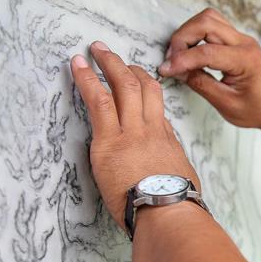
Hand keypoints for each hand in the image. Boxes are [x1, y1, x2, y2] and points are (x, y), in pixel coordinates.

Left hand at [71, 41, 199, 229]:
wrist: (168, 211)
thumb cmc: (175, 208)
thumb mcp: (183, 185)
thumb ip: (173, 175)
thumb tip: (171, 181)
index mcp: (167, 143)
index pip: (156, 111)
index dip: (146, 94)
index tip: (138, 85)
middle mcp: (151, 130)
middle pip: (145, 88)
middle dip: (128, 68)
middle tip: (114, 55)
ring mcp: (131, 132)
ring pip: (123, 86)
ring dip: (109, 63)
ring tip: (97, 49)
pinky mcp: (109, 140)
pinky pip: (98, 101)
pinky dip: (87, 79)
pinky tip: (78, 65)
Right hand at [158, 8, 260, 129]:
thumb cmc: (258, 108)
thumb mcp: (227, 104)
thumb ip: (201, 84)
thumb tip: (177, 71)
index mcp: (246, 60)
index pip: (208, 51)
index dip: (182, 59)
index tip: (165, 70)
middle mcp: (245, 43)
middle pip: (206, 22)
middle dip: (182, 38)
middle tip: (171, 61)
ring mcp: (242, 38)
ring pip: (209, 18)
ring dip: (188, 32)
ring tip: (179, 56)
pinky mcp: (236, 40)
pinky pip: (213, 25)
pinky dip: (196, 33)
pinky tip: (190, 52)